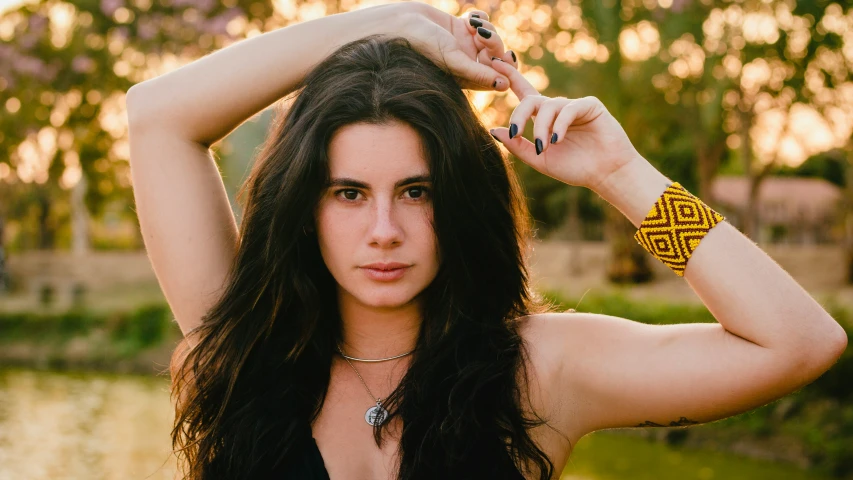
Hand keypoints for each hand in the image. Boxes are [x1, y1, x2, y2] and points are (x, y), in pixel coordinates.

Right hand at [390, 2, 513, 90]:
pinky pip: (483, 22)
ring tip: (472, 26)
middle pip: (496, 56)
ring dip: (488, 29)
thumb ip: (480, 74)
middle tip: (483, 37)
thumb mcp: (454, 61)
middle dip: (495, 44)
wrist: (402, 23)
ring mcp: (464, 45)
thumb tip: (505, 86)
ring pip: (491, 37)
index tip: (503, 57)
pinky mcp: (461, 27)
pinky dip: (481, 18)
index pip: (496, 77)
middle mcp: (467, 63)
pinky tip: (469, 18)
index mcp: (466, 78)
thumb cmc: (424, 46)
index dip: (504, 67)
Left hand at [487, 58, 642, 190]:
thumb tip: (493, 130)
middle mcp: (557, 109)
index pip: (524, 94)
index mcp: (545, 119)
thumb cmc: (575, 168)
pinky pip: (569, 109)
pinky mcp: (589, 105)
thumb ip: (518, 146)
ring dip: (541, 127)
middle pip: (531, 100)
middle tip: (515, 133)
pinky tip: (558, 139)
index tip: (493, 62)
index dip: (510, 77)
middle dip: (519, 115)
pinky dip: (560, 124)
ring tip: (543, 146)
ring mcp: (574, 105)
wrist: (606, 175)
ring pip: (548, 106)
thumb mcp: (540, 159)